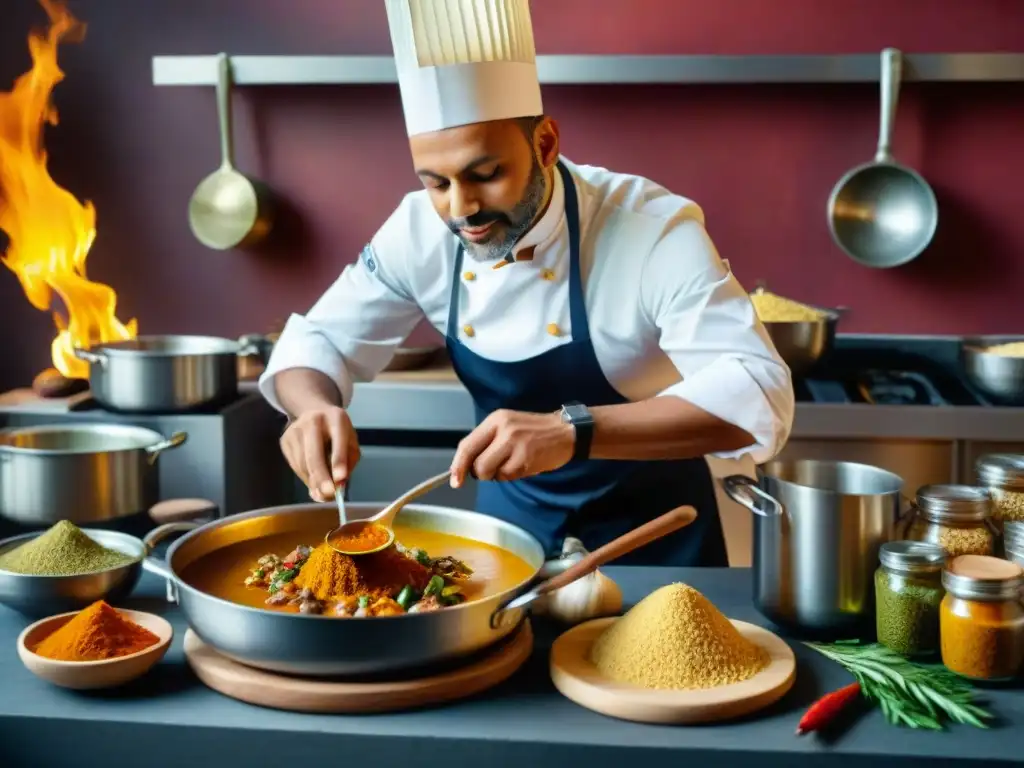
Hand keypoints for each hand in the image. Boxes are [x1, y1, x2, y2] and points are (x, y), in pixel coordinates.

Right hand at [279, 406, 360, 500]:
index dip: (339, 461)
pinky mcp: (285, 440)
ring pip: (302, 464)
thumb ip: (348, 462)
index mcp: (336, 418)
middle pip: (314, 454)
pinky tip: (313, 481)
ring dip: (313, 482)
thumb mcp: (350, 442)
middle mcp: (313, 421)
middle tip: (328, 494)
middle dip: (321, 477)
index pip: (338, 441)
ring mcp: (295, 430)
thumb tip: (338, 487)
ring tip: (323, 494)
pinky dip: (305, 478)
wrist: (313, 411)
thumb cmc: (338, 432)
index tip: (340, 479)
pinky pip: (295, 465)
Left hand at [450, 409, 574, 486]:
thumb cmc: (533, 432)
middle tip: (494, 469)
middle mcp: (504, 429)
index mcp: (495, 420)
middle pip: (477, 464)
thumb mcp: (507, 427)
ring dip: (498, 475)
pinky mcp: (527, 458)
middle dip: (481, 474)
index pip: (467, 445)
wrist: (566, 431)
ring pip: (491, 473)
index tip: (455, 481)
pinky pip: (509, 476)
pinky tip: (524, 465)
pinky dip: (513, 475)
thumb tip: (465, 466)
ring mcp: (516, 443)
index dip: (458, 466)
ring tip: (512, 463)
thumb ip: (487, 442)